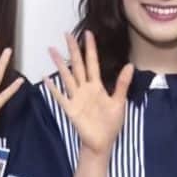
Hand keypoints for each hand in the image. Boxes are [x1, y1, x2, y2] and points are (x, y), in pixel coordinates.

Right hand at [45, 31, 133, 155]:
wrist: (102, 142)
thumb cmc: (110, 123)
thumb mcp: (119, 102)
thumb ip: (122, 84)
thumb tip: (130, 65)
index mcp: (97, 86)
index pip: (93, 63)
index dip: (90, 49)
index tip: (88, 34)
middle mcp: (85, 89)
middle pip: (77, 65)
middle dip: (73, 50)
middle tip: (67, 34)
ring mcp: (76, 98)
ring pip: (67, 76)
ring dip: (60, 64)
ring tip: (51, 50)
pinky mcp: (70, 109)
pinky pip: (60, 96)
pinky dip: (53, 88)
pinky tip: (46, 78)